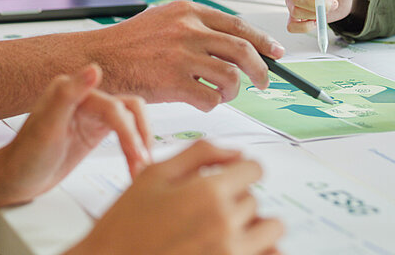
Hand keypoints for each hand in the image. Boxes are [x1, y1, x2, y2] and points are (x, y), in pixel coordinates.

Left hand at [0, 64, 151, 205]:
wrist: (15, 178)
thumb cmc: (25, 155)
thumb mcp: (46, 126)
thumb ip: (68, 95)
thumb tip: (94, 69)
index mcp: (73, 91)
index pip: (114, 108)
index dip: (128, 131)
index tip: (137, 153)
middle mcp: (86, 98)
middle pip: (130, 110)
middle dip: (141, 135)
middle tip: (144, 161)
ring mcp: (93, 115)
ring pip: (131, 122)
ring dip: (140, 144)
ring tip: (141, 169)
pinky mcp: (97, 131)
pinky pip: (125, 135)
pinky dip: (133, 150)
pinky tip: (135, 166)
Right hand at [71, 141, 283, 254]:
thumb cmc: (125, 223)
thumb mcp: (155, 175)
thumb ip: (200, 153)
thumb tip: (237, 151)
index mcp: (208, 193)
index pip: (255, 169)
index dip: (242, 169)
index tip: (232, 175)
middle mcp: (225, 224)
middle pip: (254, 200)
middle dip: (235, 198)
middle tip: (205, 207)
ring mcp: (230, 254)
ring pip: (268, 230)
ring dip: (251, 225)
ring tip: (222, 227)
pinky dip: (258, 249)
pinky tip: (232, 245)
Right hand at [89, 1, 284, 111]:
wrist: (97, 60)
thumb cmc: (127, 45)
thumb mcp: (162, 21)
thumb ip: (194, 28)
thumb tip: (229, 44)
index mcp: (187, 12)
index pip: (238, 26)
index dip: (262, 41)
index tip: (275, 53)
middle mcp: (187, 30)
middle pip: (243, 50)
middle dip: (261, 70)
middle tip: (263, 82)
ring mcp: (180, 56)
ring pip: (231, 77)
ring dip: (233, 91)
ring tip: (223, 94)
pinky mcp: (172, 82)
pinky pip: (210, 98)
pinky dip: (212, 104)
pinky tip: (201, 101)